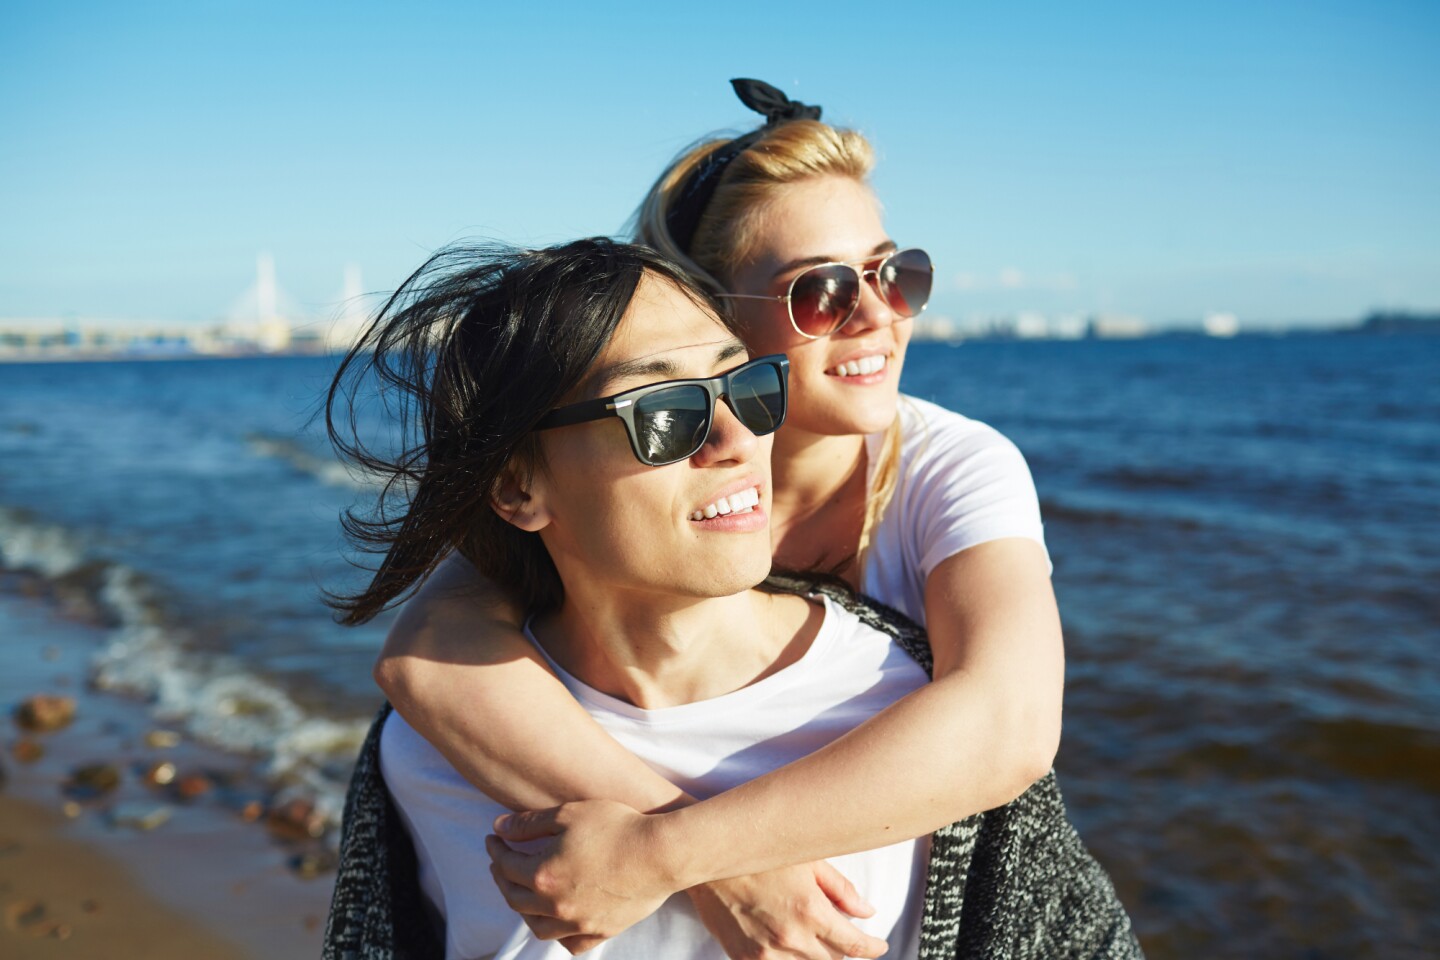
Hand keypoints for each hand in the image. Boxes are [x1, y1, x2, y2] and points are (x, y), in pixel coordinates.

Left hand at [486, 799, 676, 951]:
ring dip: (524, 909)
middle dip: (502, 878)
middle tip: (500, 862)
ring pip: (537, 927)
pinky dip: (558, 935)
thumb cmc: (617, 827)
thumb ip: (529, 823)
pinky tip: (556, 921)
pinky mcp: (601, 931)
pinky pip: (570, 944)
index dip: (496, 849)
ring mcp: (578, 922)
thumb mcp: (569, 814)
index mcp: (542, 874)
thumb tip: (498, 828)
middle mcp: (555, 905)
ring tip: (523, 892)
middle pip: (515, 897)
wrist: (660, 853)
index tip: (494, 838)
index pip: (505, 864)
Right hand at [688, 861, 889, 959]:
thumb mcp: (807, 860)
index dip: (872, 947)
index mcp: (811, 911)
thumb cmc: (759, 852)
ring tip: (812, 938)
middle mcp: (792, 937)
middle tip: (842, 935)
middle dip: (843, 949)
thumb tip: (866, 912)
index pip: (855, 945)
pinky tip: (788, 945)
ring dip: (816, 956)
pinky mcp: (745, 958)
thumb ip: (841, 889)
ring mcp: (767, 952)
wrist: (708, 860)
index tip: (879, 945)